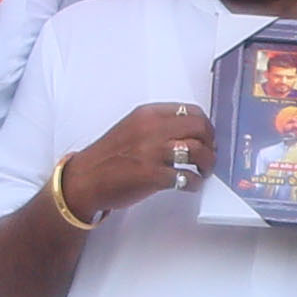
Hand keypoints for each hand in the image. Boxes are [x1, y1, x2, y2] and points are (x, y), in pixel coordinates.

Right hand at [62, 99, 215, 224]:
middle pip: (199, 128)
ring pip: (198, 151)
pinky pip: (186, 177)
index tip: (207, 136)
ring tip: (203, 171)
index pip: (190, 111)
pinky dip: (195, 183)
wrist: (85, 179)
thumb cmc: (107, 157)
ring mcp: (152, 152)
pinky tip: (191, 185)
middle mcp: (152, 130)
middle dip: (211, 143)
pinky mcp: (152, 175)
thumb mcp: (131, 128)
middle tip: (210, 154)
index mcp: (147, 115)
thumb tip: (187, 132)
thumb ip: (157, 125)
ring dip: (208, 164)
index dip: (205, 125)